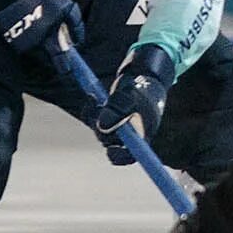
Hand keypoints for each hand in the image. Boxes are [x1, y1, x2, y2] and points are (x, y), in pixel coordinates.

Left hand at [96, 44, 176, 165]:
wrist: (141, 77)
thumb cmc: (142, 89)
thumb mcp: (132, 97)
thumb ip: (118, 111)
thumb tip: (102, 127)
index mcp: (140, 136)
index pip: (128, 156)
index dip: (118, 155)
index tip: (110, 149)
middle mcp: (127, 135)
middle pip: (108, 142)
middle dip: (100, 127)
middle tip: (98, 108)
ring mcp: (116, 127)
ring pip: (98, 129)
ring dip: (93, 115)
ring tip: (95, 99)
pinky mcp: (107, 118)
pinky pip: (92, 119)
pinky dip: (89, 109)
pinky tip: (92, 98)